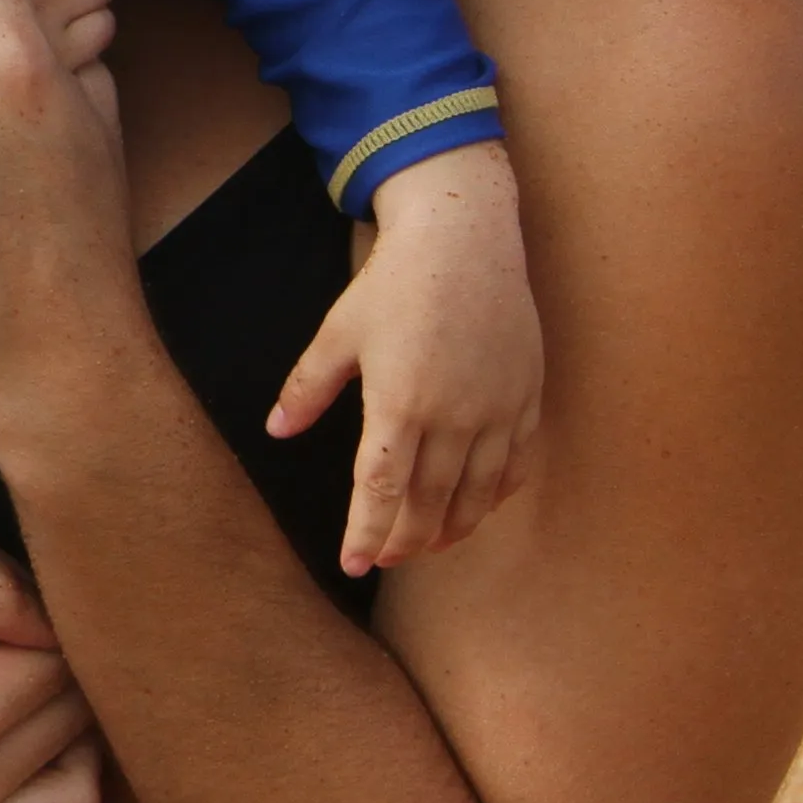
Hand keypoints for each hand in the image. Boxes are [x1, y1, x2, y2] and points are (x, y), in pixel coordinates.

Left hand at [274, 145, 541, 574]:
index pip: (381, 490)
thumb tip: (276, 430)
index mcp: (400, 403)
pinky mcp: (525, 398)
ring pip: (477, 494)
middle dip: (406, 540)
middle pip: (430, 502)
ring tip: (428, 546)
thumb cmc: (394, 282)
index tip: (354, 564)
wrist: (466, 238)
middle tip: (387, 561)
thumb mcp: (338, 332)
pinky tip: (477, 507)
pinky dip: (495, 495)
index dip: (367, 533)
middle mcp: (453, 416)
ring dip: (452, 528)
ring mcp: (496, 410)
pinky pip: (515, 464)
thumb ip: (308, 387)